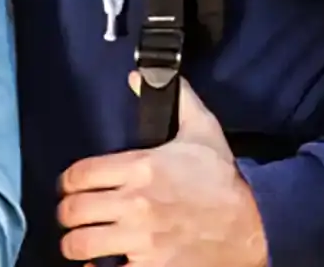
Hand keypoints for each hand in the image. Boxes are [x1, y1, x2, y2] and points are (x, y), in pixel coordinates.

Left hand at [56, 74, 268, 266]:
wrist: (256, 224)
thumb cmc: (224, 180)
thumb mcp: (202, 130)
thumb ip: (175, 98)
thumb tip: (139, 75)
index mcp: (140, 167)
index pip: (77, 175)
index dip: (67, 183)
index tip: (70, 188)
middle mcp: (135, 203)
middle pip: (72, 211)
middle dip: (67, 213)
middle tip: (73, 216)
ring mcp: (142, 239)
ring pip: (80, 244)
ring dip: (75, 243)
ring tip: (80, 241)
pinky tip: (100, 265)